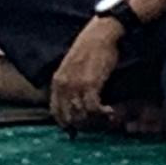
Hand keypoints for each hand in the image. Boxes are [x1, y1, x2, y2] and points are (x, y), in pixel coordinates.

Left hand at [46, 12, 126, 130]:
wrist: (101, 34)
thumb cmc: (91, 48)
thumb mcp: (73, 66)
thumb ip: (71, 82)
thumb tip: (75, 100)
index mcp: (57, 81)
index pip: (56, 112)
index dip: (66, 124)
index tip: (78, 130)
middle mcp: (63, 85)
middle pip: (68, 118)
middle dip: (83, 126)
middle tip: (97, 124)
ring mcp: (75, 85)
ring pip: (81, 116)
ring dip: (95, 121)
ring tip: (106, 118)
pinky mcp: (90, 84)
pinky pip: (93, 109)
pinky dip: (102, 114)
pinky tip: (110, 112)